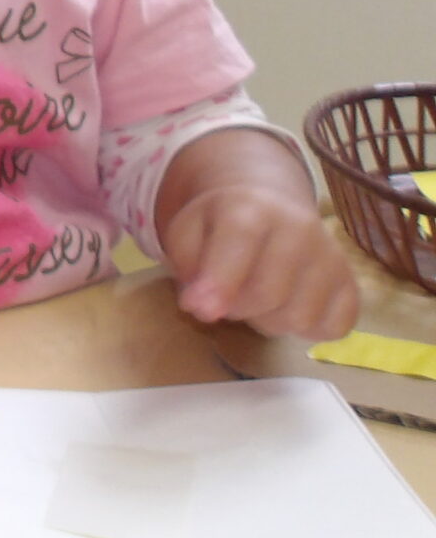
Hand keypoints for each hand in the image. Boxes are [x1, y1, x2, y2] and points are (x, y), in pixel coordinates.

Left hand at [167, 184, 357, 337]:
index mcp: (252, 207)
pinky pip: (335, 327)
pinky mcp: (351, 285)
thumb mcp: (186, 232)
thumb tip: (201, 307)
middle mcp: (301, 228)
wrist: (270, 206)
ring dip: (269, 322)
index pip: (241, 241)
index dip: (219, 281)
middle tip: (227, 299)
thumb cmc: (219, 226)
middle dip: (237, 308)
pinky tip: (290, 307)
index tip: (199, 310)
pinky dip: (308, 331)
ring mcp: (332, 257)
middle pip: (268, 294)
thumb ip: (187, 265)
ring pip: (300, 318)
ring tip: (258, 299)